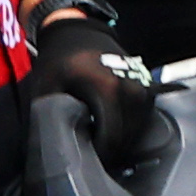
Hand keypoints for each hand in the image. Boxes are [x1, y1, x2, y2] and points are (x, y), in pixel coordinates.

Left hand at [24, 0, 175, 185]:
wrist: (78, 33)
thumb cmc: (60, 61)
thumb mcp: (47, 89)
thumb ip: (53, 119)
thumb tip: (59, 148)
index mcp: (109, 91)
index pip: (112, 138)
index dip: (100, 156)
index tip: (87, 161)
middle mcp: (132, 91)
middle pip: (128, 137)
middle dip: (112, 151)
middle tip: (94, 157)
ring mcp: (144, 89)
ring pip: (139, 129)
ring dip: (123, 141)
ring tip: (103, 145)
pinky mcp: (148, 88)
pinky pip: (143, 118)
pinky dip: (130, 128)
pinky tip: (114, 130)